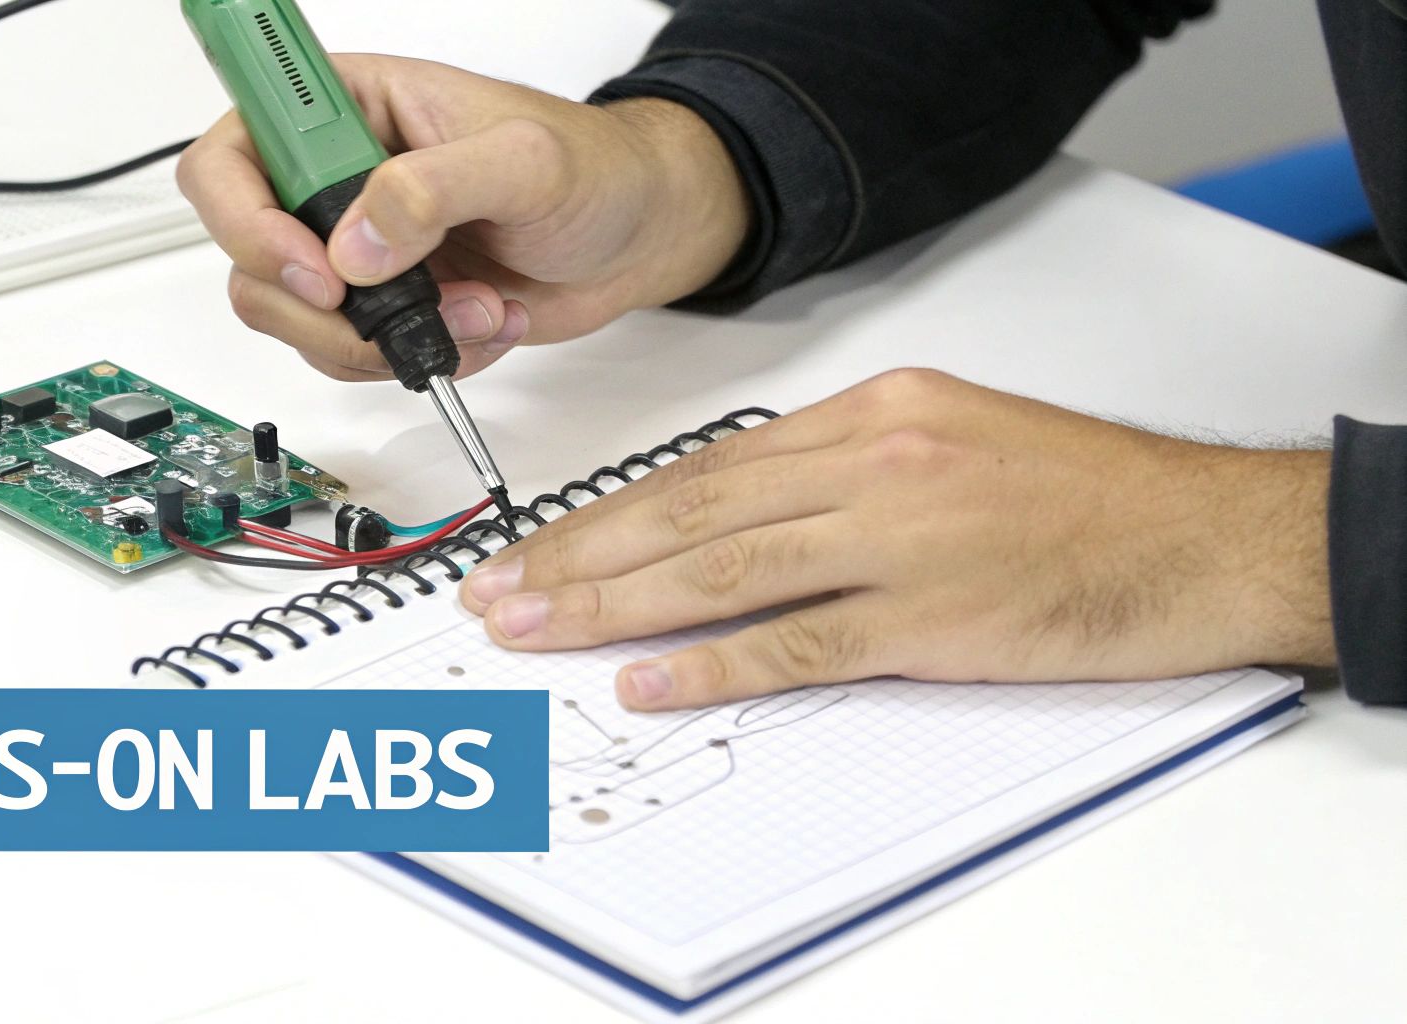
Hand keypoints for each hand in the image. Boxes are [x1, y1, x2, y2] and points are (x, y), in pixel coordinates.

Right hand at [177, 55, 749, 381]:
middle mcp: (336, 178)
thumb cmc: (593, 168)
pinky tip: (480, 326)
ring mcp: (357, 249)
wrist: (636, 234)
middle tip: (390, 312)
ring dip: (382, 340)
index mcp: (350, 108)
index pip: (235, 151)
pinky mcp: (385, 306)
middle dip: (322, 306)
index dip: (249, 218)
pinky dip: (417, 359)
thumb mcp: (524, 159)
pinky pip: (352, 356)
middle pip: (248, 252)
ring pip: (294, 318)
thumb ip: (432, 189)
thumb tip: (356, 245)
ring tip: (473, 312)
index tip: (319, 269)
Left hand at [459, 369, 1334, 709]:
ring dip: (614, 605)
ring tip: (536, 631)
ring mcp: (900, 536)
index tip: (542, 544)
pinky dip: (716, 664)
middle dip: (579, 556)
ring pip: (723, 571)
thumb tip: (744, 512)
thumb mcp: (954, 434)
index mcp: (872, 412)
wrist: (1200, 535)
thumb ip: (845, 469)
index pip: (706, 467)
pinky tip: (649, 679)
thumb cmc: (1084, 492)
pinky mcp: (933, 616)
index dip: (610, 511)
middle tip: (498, 593)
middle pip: (690, 513)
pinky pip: (799, 642)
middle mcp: (872, 460)